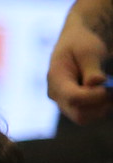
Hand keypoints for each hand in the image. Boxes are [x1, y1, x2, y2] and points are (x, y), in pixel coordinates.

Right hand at [49, 8, 111, 124]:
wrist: (76, 44)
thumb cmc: (81, 44)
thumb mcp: (88, 50)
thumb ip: (92, 67)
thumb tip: (96, 82)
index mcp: (55, 78)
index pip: (73, 98)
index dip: (94, 96)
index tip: (107, 86)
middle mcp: (56, 95)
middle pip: (78, 114)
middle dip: (99, 105)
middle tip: (110, 90)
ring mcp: (63, 102)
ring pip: (84, 118)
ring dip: (102, 108)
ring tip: (109, 89)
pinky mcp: (72, 105)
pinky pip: (88, 116)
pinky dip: (101, 108)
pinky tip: (106, 93)